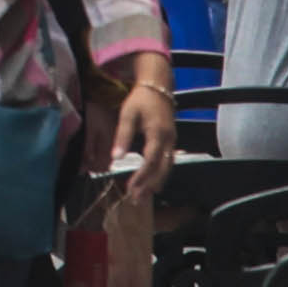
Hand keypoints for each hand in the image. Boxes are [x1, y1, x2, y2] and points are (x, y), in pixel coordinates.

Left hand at [109, 65, 180, 192]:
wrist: (158, 87)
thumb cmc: (140, 100)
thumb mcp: (128, 114)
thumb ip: (122, 136)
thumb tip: (115, 158)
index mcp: (158, 134)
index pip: (151, 161)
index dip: (142, 177)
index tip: (131, 188)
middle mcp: (169, 140)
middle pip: (162, 169)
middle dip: (149, 185)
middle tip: (137, 199)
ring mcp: (172, 141)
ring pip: (168, 167)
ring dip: (156, 182)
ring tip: (143, 196)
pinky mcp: (171, 141)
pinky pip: (168, 162)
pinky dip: (160, 174)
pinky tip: (152, 182)